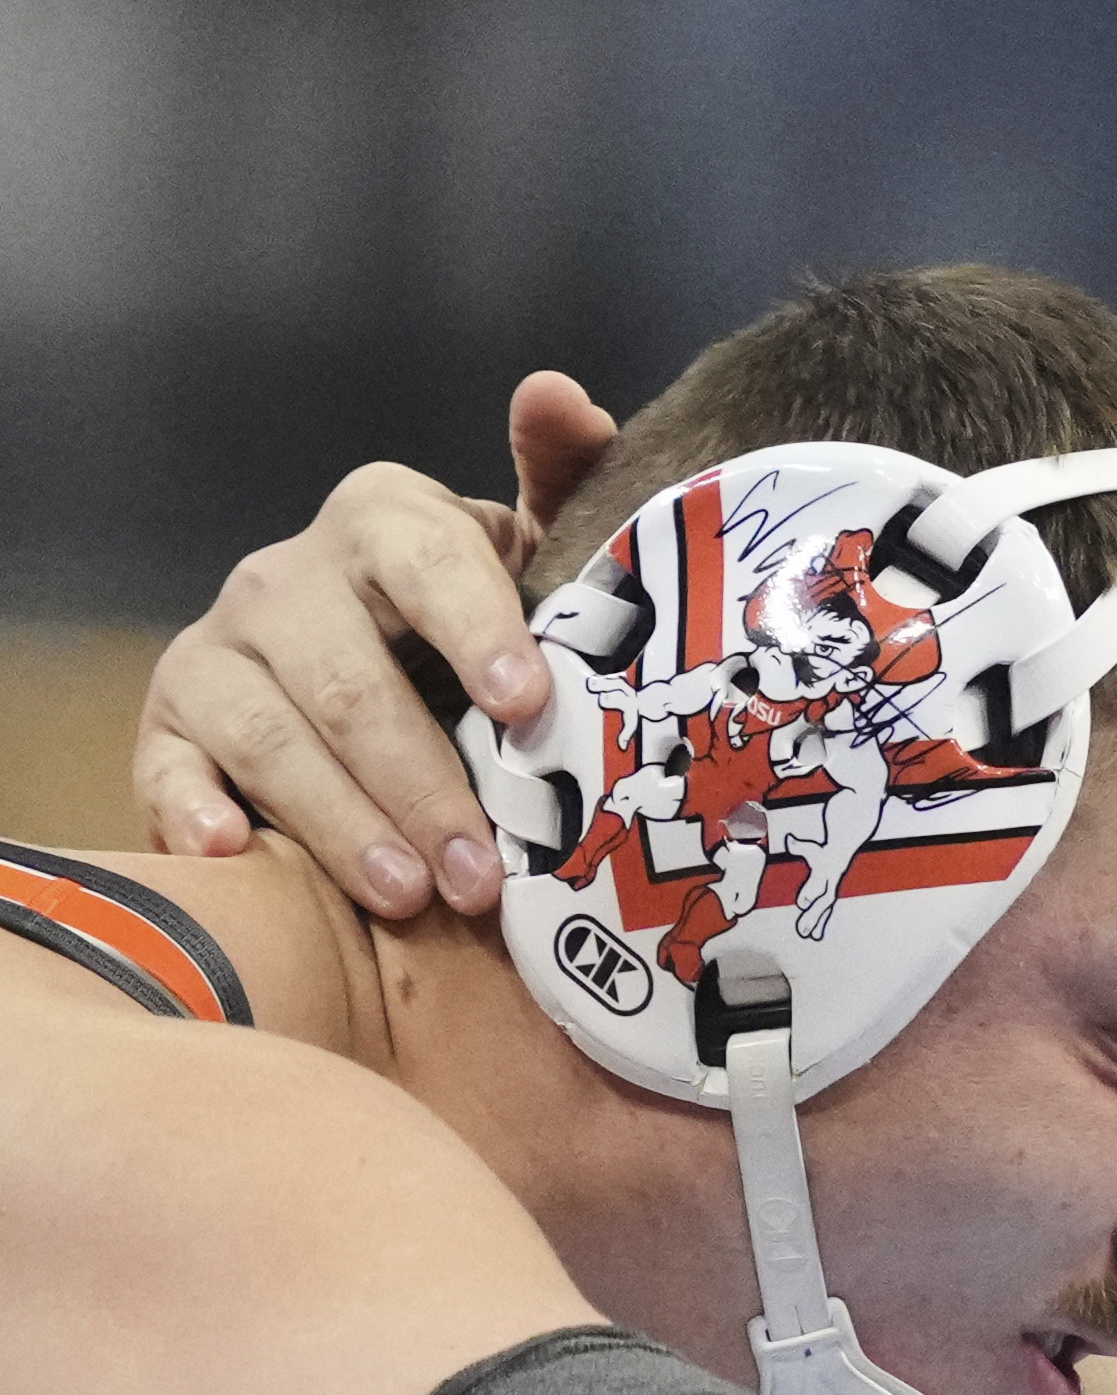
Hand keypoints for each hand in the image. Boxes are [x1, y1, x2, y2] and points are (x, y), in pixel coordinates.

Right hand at [134, 370, 617, 918]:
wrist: (381, 668)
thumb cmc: (473, 622)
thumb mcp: (526, 554)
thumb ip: (561, 478)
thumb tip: (557, 394)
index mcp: (382, 524)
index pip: (427, 563)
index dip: (478, 628)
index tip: (525, 702)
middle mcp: (287, 578)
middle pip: (351, 681)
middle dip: (424, 783)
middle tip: (482, 869)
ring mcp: (220, 652)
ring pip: (273, 737)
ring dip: (345, 823)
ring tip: (412, 893)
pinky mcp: (169, 723)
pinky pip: (169, 766)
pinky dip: (195, 807)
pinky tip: (237, 848)